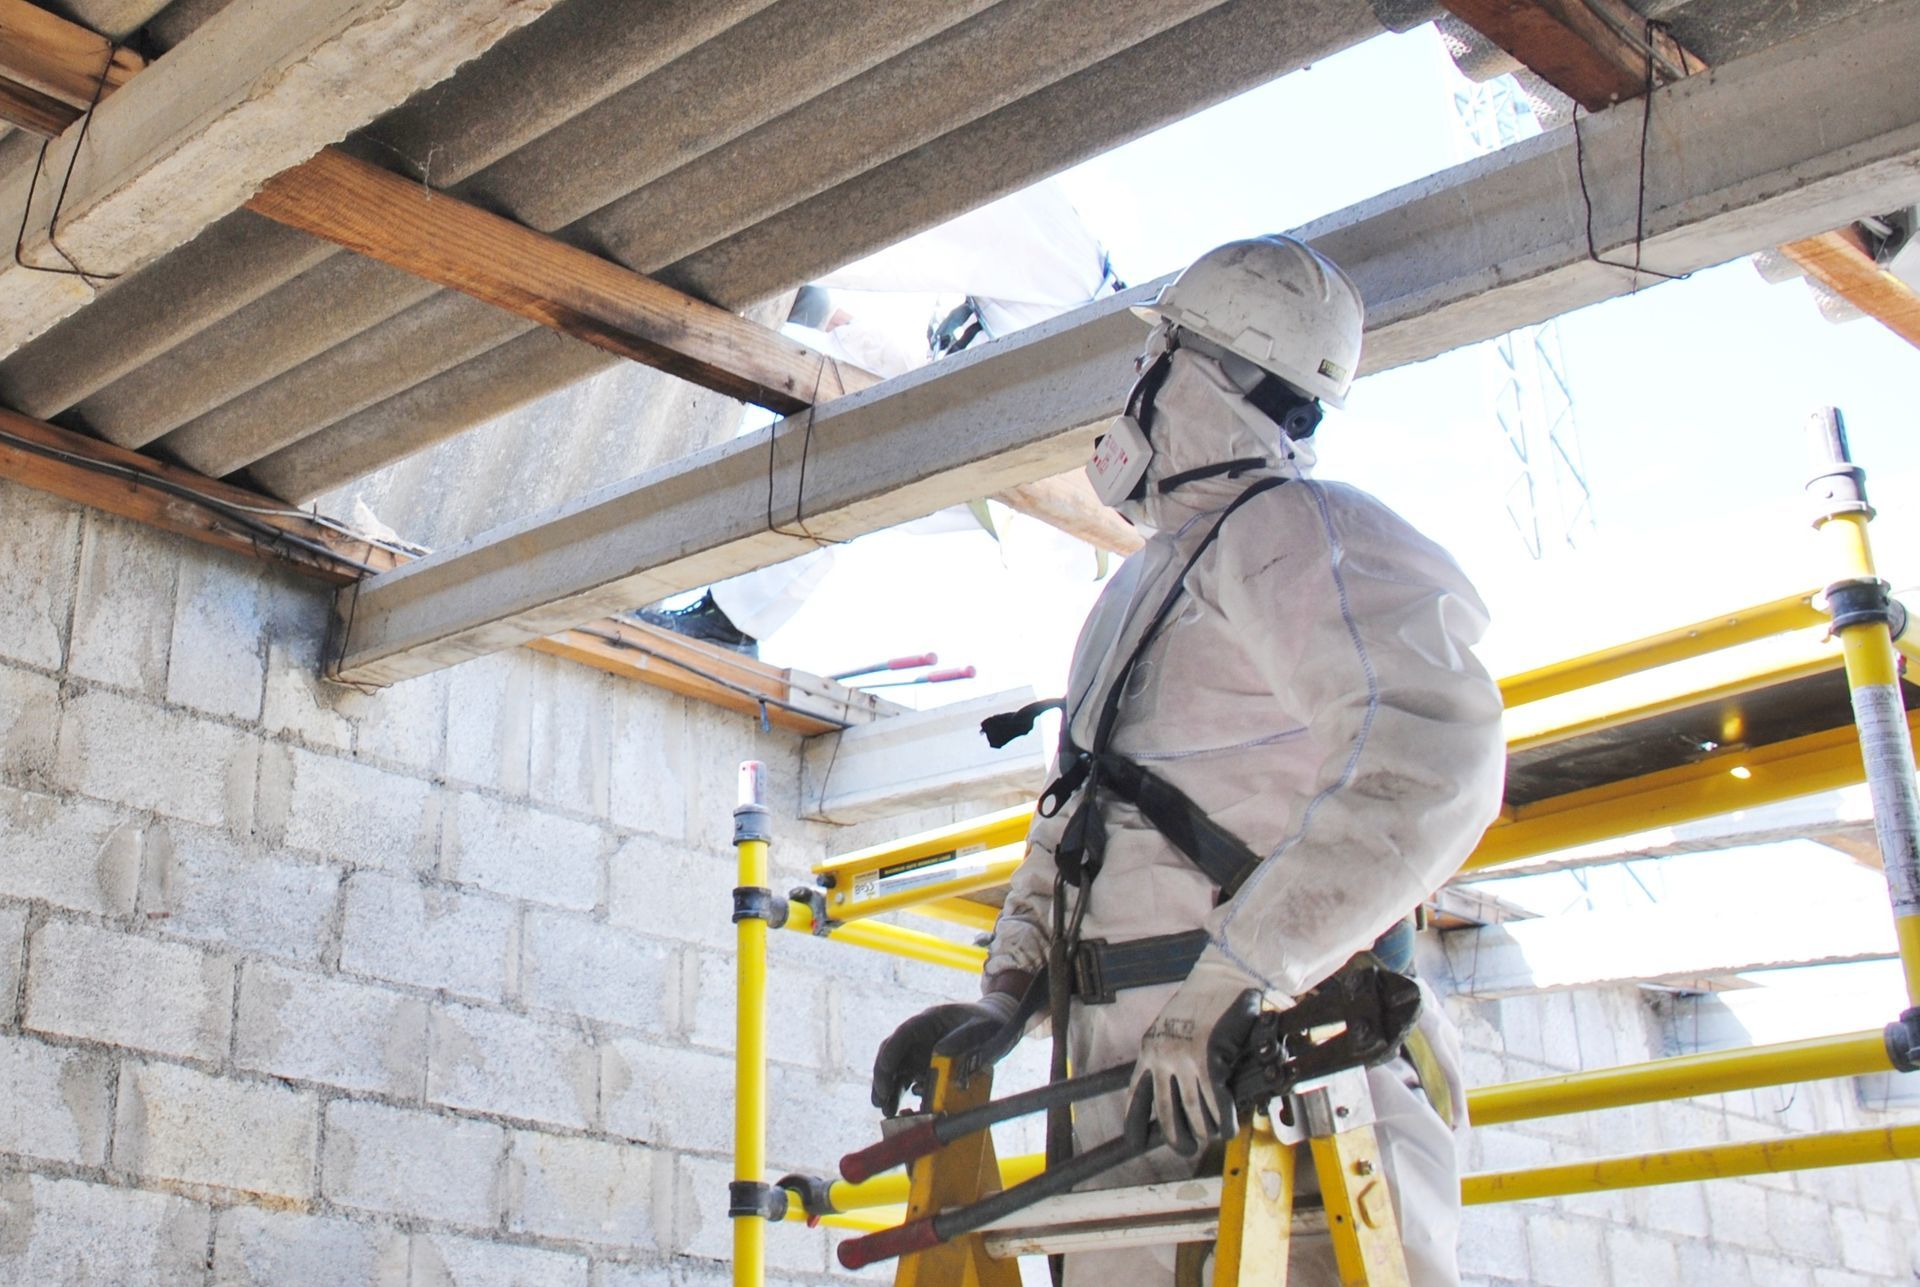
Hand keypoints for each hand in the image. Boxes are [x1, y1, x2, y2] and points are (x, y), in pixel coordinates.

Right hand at [871, 988, 1022, 1115]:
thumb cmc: (988, 1024)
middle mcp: (920, 1038)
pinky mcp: (927, 1069)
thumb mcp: (981, 1029)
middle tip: (882, 1100)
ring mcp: (922, 1054)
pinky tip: (907, 1110)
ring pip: (898, 1072)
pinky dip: (905, 1096)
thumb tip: (939, 1052)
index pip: (903, 1035)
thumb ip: (963, 1038)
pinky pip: (910, 1083)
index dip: (891, 1052)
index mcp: (929, 1021)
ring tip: (888, 1111)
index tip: (886, 1071)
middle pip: (893, 1055)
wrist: (997, 1027)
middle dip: (884, 1077)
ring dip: (890, 1091)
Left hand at [1125, 960, 1264, 1155]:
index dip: (1134, 1122)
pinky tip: (1229, 1128)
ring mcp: (1183, 1060)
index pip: (1134, 1094)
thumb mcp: (1176, 1026)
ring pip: (1191, 1112)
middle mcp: (1160, 1058)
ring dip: (1203, 1131)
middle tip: (1186, 1150)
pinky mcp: (1208, 1060)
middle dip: (1175, 1137)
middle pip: (1163, 1112)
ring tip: (1212, 1138)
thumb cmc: (1206, 999)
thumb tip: (1187, 1092)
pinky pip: (1215, 1102)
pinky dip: (1224, 1120)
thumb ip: (1176, 1055)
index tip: (1134, 1142)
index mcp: (1149, 1049)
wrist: (1225, 973)